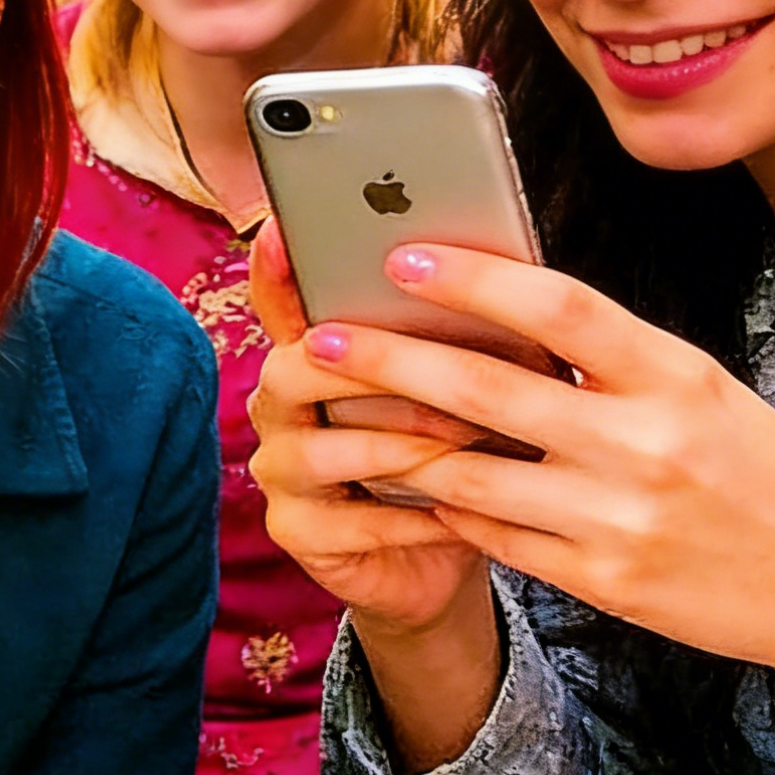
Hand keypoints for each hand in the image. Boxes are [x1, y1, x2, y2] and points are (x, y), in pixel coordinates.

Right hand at [245, 224, 487, 631]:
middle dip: (369, 369)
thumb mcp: (473, 381)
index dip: (274, 267)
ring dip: (399, 446)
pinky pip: (346, 521)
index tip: (285, 229)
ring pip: (319, 449)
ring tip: (465, 445)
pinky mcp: (295, 531)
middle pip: (291, 369)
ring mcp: (280, 470)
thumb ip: (460, 333)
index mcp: (315, 353)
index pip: (280, 299)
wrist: (456, 546)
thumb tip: (501, 271)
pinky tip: (457, 513)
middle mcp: (281, 406)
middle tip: (442, 371)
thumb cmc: (466, 447)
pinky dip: (408, 517)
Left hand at [312, 244, 774, 763]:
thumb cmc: (751, 465)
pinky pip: (492, 535)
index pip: (559, 307)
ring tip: (344, 416)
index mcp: (675, 375)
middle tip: (321, 339)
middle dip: (390, 360)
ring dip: (397, 444)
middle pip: (488, 392)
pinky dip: (445, 505)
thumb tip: (496, 305)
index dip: (472, 279)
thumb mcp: (697, 389)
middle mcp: (644, 443)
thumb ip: (607, 356)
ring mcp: (618, 519)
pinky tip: (412, 482)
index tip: (400, 257)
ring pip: (468, 474)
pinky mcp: (599, 581)